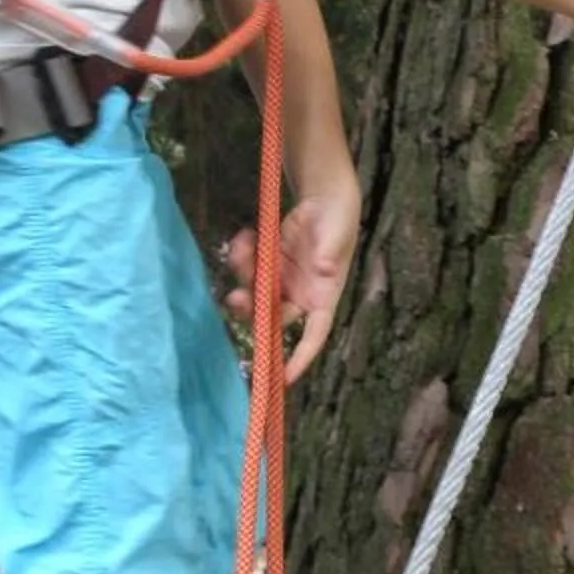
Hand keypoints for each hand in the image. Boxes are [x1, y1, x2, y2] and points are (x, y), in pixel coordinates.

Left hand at [225, 184, 360, 382]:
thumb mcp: (337, 235)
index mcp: (323, 296)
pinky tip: (245, 235)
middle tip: (235, 298)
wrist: (326, 195)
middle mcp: (301, 294)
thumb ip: (330, 254)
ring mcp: (282, 279)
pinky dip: (241, 254)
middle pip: (273, 317)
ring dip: (242, 275)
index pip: (314, 335)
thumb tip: (325, 270)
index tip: (283, 378)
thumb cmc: (339, 219)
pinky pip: (248, 268)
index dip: (300, 358)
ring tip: (242, 246)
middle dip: (252, 310)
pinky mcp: (268, 262)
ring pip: (254, 292)